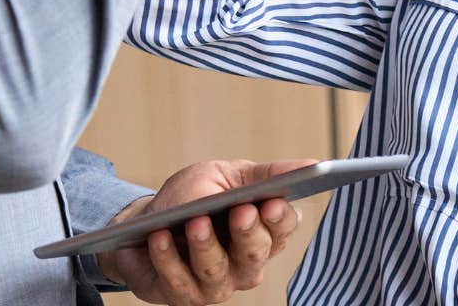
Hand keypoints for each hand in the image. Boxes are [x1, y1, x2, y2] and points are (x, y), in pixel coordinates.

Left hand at [97, 158, 313, 304]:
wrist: (143, 224)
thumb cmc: (192, 197)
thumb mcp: (227, 176)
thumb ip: (266, 174)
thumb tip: (314, 164)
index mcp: (264, 230)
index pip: (283, 227)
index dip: (279, 217)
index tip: (272, 202)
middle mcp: (247, 263)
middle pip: (256, 253)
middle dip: (248, 232)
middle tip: (241, 211)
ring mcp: (217, 284)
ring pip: (217, 271)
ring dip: (205, 246)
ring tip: (195, 221)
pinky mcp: (185, 296)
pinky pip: (179, 282)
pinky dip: (168, 258)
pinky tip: (161, 237)